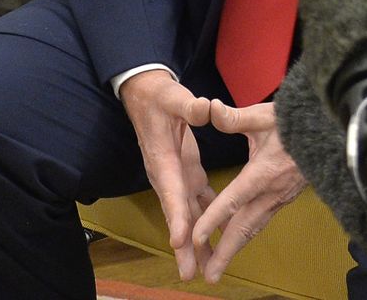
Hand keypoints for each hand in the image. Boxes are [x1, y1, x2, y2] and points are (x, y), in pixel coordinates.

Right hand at [120, 70, 216, 279]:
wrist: (146, 95)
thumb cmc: (158, 95)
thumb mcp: (173, 95)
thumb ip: (189, 105)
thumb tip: (206, 108)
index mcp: (163, 158)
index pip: (170, 190)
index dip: (174, 216)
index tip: (178, 240)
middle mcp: (167, 174)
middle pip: (176, 214)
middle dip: (183, 245)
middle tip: (190, 272)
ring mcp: (177, 176)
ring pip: (187, 214)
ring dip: (195, 241)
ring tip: (204, 268)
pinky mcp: (187, 173)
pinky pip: (198, 203)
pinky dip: (207, 222)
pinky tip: (219, 238)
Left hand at [189, 99, 307, 282]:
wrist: (328, 131)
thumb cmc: (294, 122)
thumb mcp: (264, 115)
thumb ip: (235, 117)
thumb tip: (209, 109)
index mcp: (263, 173)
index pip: (233, 200)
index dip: (213, 219)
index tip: (195, 237)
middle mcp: (271, 192)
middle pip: (244, 227)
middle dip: (225, 252)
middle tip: (208, 275)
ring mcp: (279, 198)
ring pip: (253, 229)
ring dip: (235, 249)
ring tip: (217, 269)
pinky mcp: (283, 199)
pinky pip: (261, 222)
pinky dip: (245, 236)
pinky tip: (234, 243)